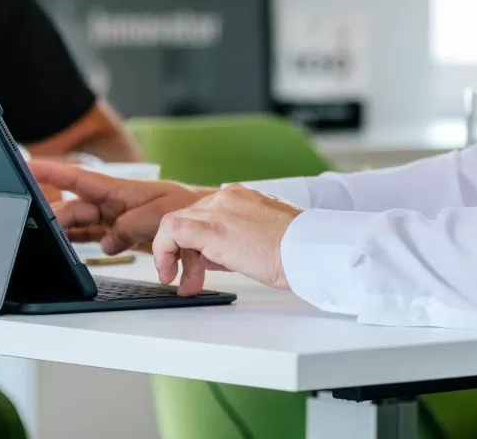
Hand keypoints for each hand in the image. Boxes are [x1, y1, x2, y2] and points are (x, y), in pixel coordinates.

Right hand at [29, 160, 210, 254]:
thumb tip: (109, 238)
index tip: (28, 166)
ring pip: (85, 225)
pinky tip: (70, 249)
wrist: (213, 224)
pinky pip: (100, 240)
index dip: (54, 172)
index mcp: (123, 190)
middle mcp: (117, 204)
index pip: (81, 179)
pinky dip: (87, 245)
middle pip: (77, 207)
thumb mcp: (164, 213)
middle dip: (56, 213)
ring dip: (69, 232)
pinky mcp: (126, 237)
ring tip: (47, 237)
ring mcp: (119, 221)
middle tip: (37, 222)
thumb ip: (133, 223)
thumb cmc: (195, 207)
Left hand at [152, 185, 299, 294]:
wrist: (312, 251)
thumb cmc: (297, 251)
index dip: (190, 239)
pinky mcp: (214, 228)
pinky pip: (172, 232)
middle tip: (179, 275)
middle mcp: (227, 197)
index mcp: (240, 198)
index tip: (189, 259)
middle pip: (186, 217)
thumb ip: (230, 241)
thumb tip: (207, 256)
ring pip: (174, 223)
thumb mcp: (259, 240)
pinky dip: (164, 252)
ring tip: (172, 279)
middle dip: (178, 250)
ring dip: (168, 254)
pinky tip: (169, 273)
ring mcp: (219, 209)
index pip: (201, 212)